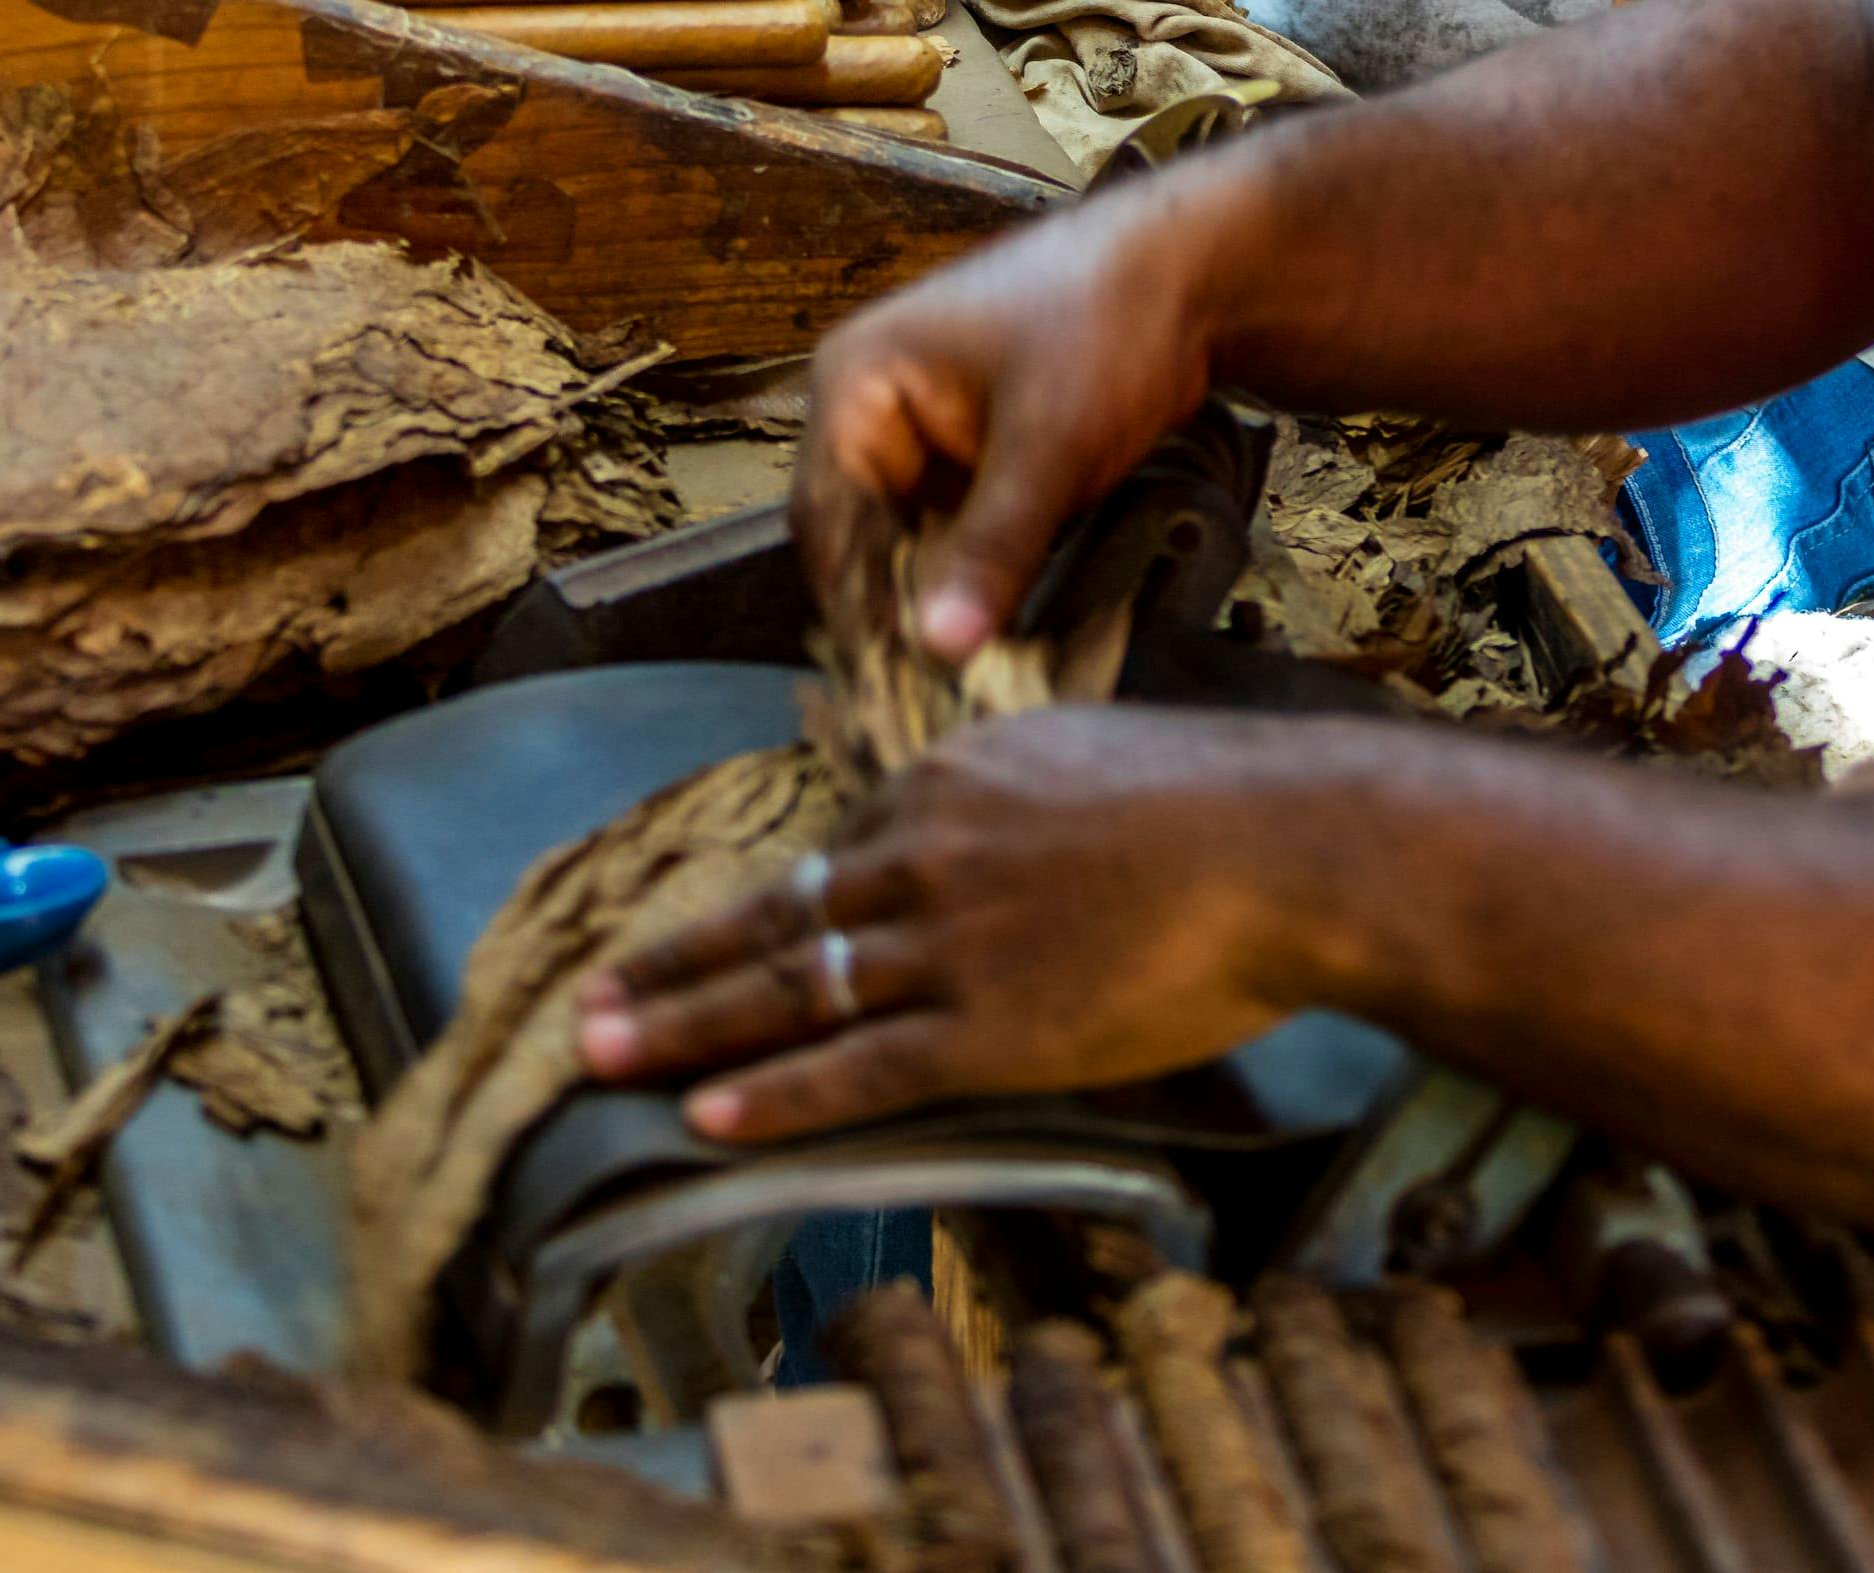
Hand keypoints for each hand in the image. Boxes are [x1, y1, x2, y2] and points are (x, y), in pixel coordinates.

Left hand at [574, 709, 1326, 1140]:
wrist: (1287, 847)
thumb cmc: (1216, 804)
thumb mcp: (1081, 756)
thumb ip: (1007, 800)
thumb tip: (973, 835)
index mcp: (946, 783)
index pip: (826, 856)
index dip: (747, 908)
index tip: (687, 938)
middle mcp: (924, 855)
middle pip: (774, 921)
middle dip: (670, 969)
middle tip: (586, 1007)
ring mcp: (950, 945)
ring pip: (792, 994)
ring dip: (687, 1031)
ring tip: (605, 1058)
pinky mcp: (991, 1030)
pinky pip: (858, 1071)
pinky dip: (776, 1095)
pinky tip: (709, 1116)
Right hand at [795, 179, 1229, 663]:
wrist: (1194, 273)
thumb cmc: (1107, 324)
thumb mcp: (1047, 445)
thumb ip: (990, 549)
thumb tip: (937, 649)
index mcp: (856, 383)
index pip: (829, 521)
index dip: (859, 606)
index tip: (894, 684)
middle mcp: (871, 407)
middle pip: (862, 537)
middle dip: (900, 609)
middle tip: (938, 692)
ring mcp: (923, 431)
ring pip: (911, 543)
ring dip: (940, 600)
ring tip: (968, 674)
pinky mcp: (972, 452)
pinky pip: (955, 531)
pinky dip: (976, 575)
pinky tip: (999, 629)